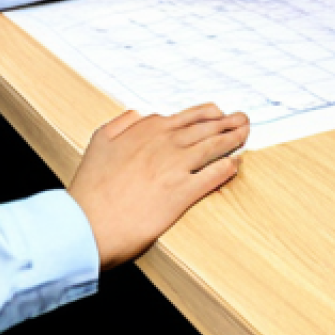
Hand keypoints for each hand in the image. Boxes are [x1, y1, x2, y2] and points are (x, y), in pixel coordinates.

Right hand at [68, 104, 249, 269]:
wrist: (88, 221)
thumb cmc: (91, 186)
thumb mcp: (100, 141)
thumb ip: (121, 123)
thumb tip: (138, 114)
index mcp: (146, 129)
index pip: (185, 116)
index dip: (205, 114)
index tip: (218, 113)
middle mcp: (165, 143)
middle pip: (205, 128)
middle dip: (228, 122)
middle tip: (243, 119)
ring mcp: (175, 167)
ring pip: (212, 146)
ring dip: (233, 138)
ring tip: (246, 133)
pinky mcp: (182, 194)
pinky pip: (211, 176)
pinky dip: (227, 167)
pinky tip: (236, 163)